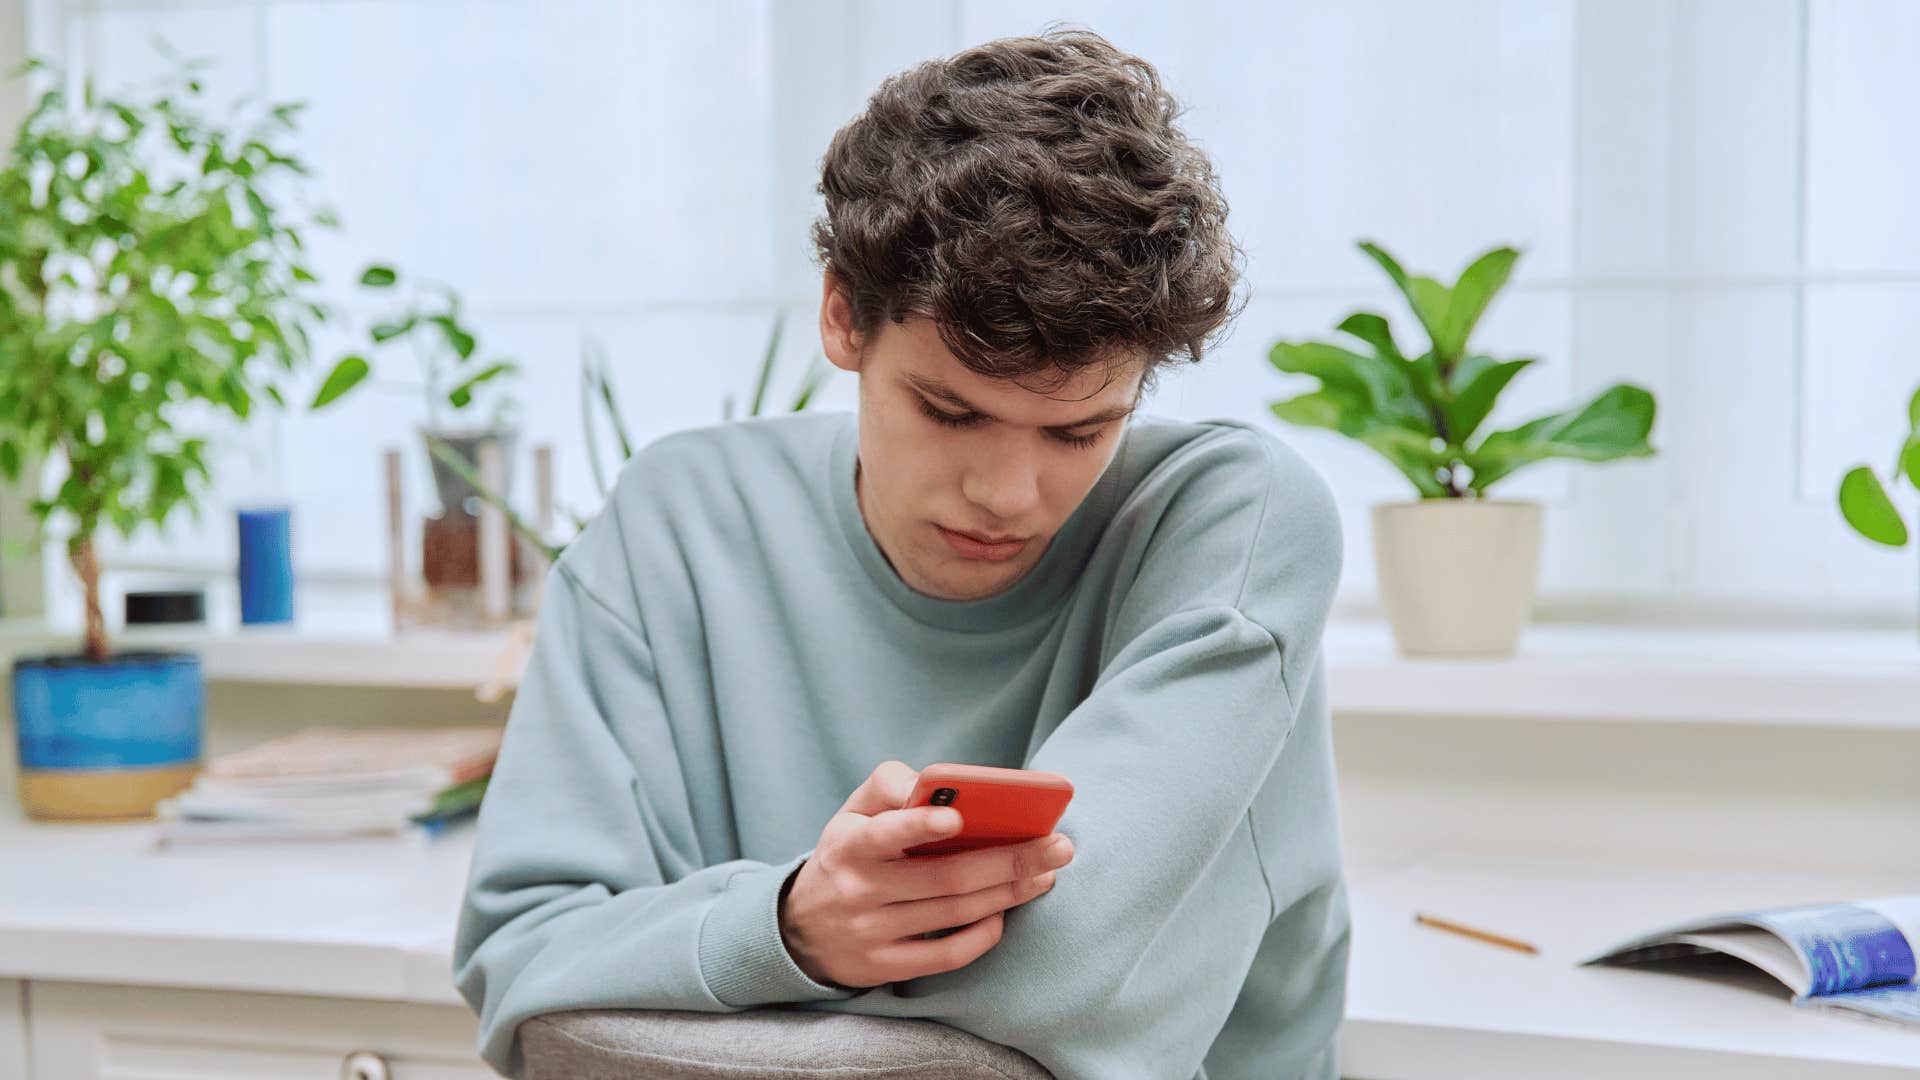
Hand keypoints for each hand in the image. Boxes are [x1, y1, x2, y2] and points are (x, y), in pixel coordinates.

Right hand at [778, 760, 1074, 988]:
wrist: (799, 929)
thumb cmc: (846, 854)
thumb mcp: (852, 811)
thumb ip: (890, 785)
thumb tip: (936, 786)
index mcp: (850, 844)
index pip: (886, 834)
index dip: (920, 825)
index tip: (959, 817)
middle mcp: (860, 891)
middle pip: (946, 877)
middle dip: (1010, 860)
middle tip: (1059, 846)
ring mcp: (872, 934)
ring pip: (954, 913)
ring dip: (1009, 893)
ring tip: (1046, 874)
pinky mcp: (886, 967)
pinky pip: (946, 956)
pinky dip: (982, 935)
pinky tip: (1004, 914)